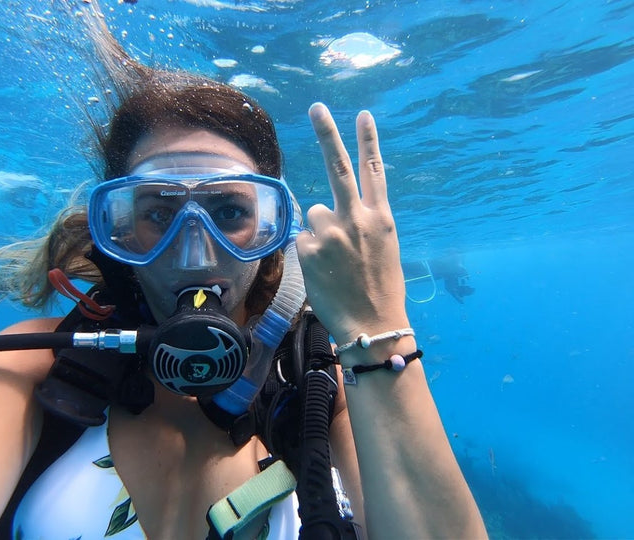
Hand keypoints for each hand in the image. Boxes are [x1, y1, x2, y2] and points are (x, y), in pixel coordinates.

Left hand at [296, 103, 408, 343]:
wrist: (373, 324)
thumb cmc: (380, 289)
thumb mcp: (383, 249)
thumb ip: (363, 223)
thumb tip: (335, 211)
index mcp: (381, 218)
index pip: (374, 170)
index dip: (368, 140)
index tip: (362, 115)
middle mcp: (356, 218)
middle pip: (338, 166)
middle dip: (327, 133)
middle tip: (317, 107)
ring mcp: (331, 232)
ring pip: (314, 214)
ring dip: (319, 231)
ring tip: (333, 260)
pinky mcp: (309, 248)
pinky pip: (303, 239)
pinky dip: (310, 252)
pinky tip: (323, 271)